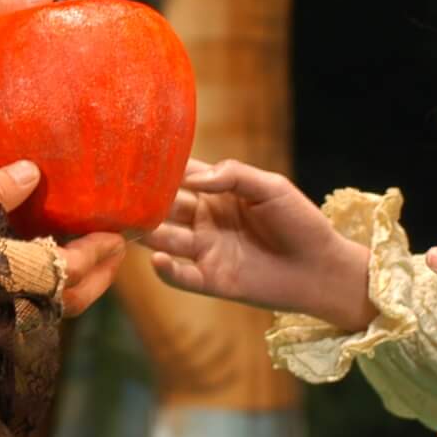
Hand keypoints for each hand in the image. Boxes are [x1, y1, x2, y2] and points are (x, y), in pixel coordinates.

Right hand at [0, 159, 124, 317]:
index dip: (95, 253)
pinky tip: (59, 268)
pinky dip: (58, 291)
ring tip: (96, 260)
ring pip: (56, 310)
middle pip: (70, 300)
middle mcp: (9, 304)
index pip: (66, 270)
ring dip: (82, 286)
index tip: (114, 235)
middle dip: (99, 276)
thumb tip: (32, 172)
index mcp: (3, 274)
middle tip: (116, 251)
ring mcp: (1, 320)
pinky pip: (39, 311)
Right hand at [141, 158, 373, 330]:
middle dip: (141, 200)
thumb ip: (233, 174)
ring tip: (126, 224)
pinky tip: (158, 258)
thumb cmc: (300, 221)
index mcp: (216, 192)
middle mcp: (203, 220)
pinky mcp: (212, 280)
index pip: (179, 176)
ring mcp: (205, 250)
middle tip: (114, 191)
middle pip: (164, 207)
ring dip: (146, 232)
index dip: (157, 167)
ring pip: (166, 239)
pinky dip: (167, 269)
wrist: (322, 267)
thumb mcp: (271, 186)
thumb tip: (191, 177)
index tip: (133, 156)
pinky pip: (182, 276)